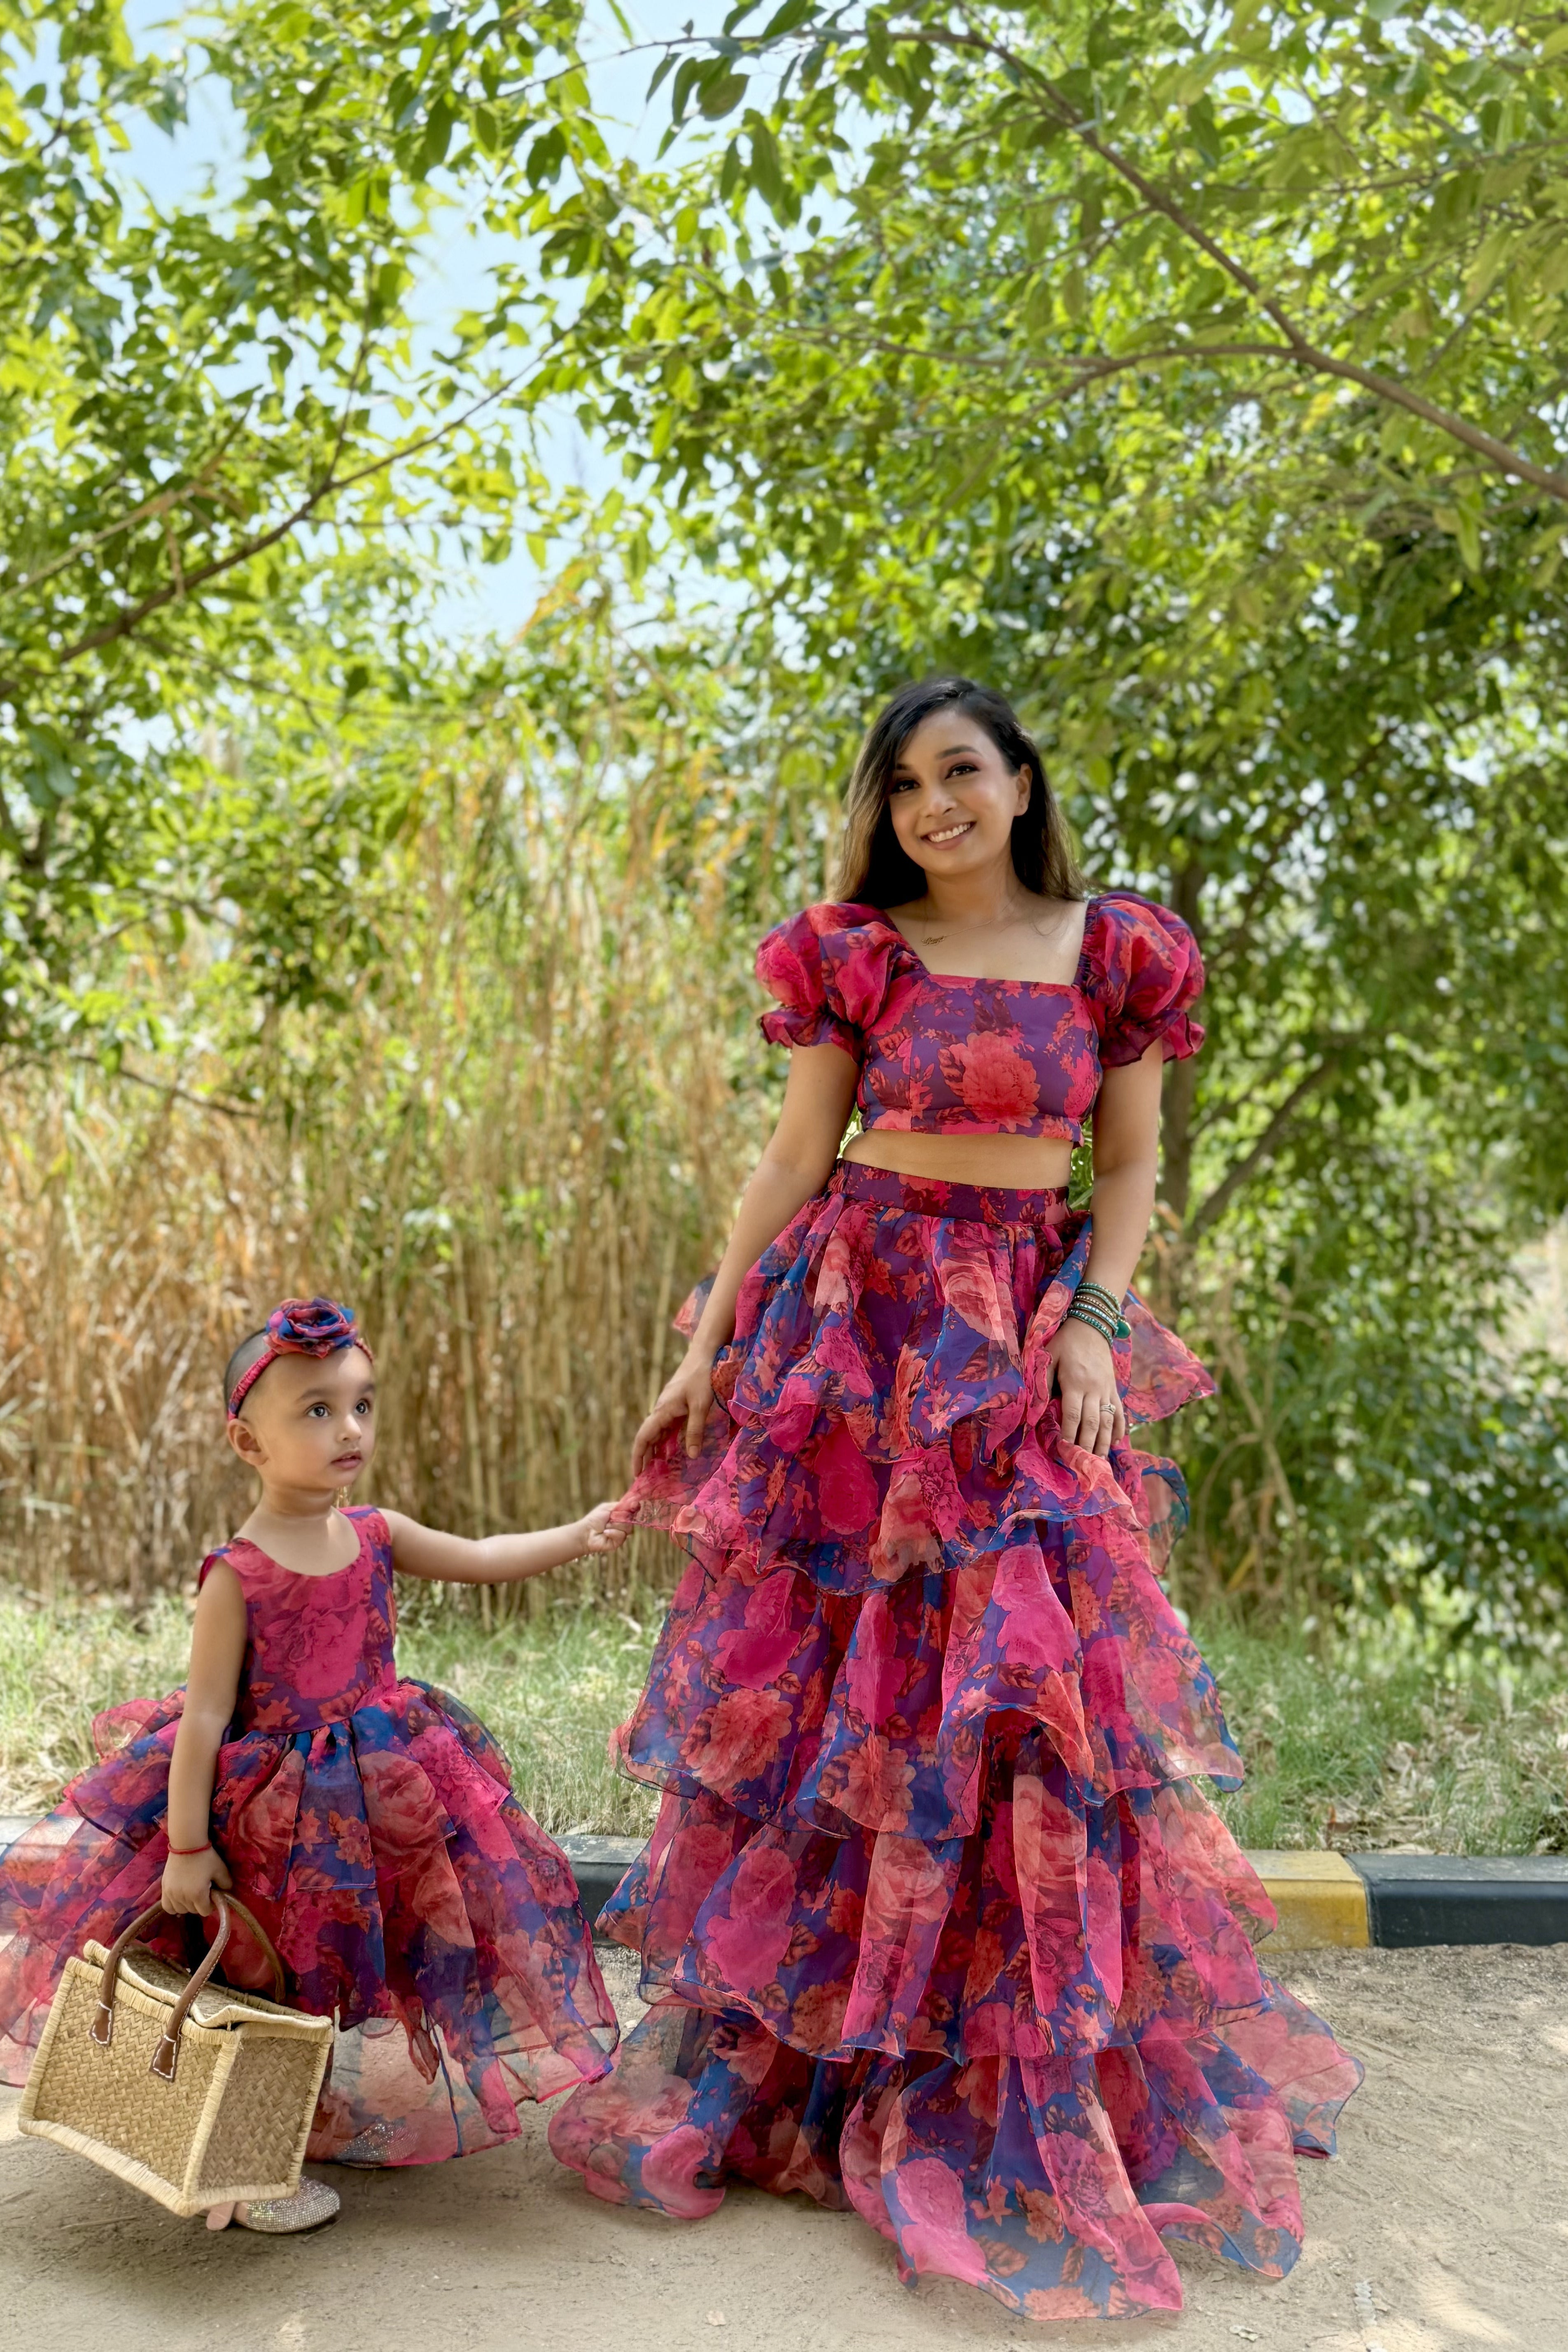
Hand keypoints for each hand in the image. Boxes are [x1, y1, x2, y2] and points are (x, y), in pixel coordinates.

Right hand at [161, 1844, 232, 1915]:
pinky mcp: (164, 1889)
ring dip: (187, 1905)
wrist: (186, 1844)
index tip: (212, 1895)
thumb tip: (226, 1893)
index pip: (205, 1912)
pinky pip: (167, 1906)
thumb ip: (226, 1884)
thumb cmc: (205, 1857)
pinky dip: (174, 1906)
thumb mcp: (221, 1869)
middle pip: (193, 1911)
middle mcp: (183, 1898)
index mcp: (198, 1894)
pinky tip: (179, 1899)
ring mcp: (171, 1894)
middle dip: (200, 1904)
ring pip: (181, 1910)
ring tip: (191, 1893)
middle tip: (203, 1891)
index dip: (211, 1905)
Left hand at [573, 1501, 629, 1556]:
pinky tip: (605, 1533)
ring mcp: (621, 1534)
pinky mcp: (618, 1542)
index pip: (632, 1511)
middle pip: (631, 1520)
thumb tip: (635, 1501)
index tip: (634, 1505)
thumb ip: (622, 1505)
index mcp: (621, 1515)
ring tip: (606, 1526)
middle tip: (610, 1518)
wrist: (586, 1532)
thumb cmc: (594, 1519)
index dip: (634, 1508)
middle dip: (620, 1517)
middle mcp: (623, 1524)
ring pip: (628, 1528)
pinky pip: (622, 1536)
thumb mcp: (607, 1508)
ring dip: (615, 1525)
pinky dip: (613, 1533)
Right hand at [631, 1344, 718, 1472]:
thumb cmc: (702, 1378)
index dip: (638, 1456)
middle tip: (645, 1478)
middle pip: (647, 1437)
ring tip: (656, 1470)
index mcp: (662, 1411)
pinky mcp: (676, 1404)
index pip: (643, 1437)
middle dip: (644, 1457)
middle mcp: (661, 1410)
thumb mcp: (701, 1406)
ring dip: (654, 1450)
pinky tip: (671, 1450)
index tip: (636, 1474)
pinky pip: (667, 1426)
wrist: (703, 1354)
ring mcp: (668, 1407)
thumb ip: (695, 1430)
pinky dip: (665, 1440)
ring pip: (657, 1432)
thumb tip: (691, 1456)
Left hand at [1045, 1319, 1125, 1456]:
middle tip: (1083, 1464)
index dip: (1069, 1434)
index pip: (1073, 1414)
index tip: (1065, 1450)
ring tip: (1100, 1460)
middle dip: (1087, 1444)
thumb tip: (1036, 1407)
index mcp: (1075, 1382)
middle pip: (1092, 1422)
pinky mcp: (1114, 1387)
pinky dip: (1120, 1427)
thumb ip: (1043, 1381)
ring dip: (1104, 1441)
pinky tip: (1117, 1441)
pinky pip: (1120, 1410)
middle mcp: (1094, 1388)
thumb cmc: (1065, 1342)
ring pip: (1108, 1420)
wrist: (1091, 1325)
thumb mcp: (1048, 1356)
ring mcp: (1107, 1389)